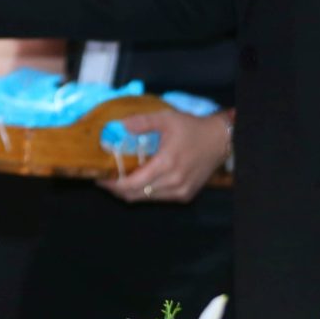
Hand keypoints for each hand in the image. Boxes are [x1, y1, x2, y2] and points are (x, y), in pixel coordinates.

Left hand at [97, 109, 230, 203]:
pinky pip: (158, 198)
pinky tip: (140, 179)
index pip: (131, 184)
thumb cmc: (192, 128)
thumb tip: (119, 126)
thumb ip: (141, 122)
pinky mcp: (185, 195)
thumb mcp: (166, 118)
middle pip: (135, 195)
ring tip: (119, 179)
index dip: (112, 184)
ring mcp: (179, 191)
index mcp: (166, 164)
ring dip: (130, 191)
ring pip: (145, 199)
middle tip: (105, 179)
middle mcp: (173, 182)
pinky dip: (145, 192)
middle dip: (117, 189)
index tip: (100, 178)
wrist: (219, 140)